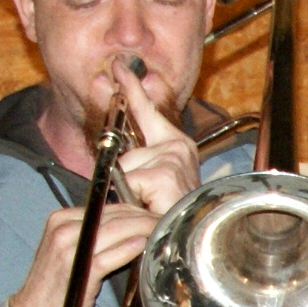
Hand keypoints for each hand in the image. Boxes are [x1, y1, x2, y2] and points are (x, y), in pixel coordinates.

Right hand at [8, 200, 154, 306]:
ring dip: (144, 230)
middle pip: (114, 215)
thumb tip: (130, 229)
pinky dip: (130, 250)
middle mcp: (63, 228)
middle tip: (168, 222)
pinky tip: (145, 247)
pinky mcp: (80, 270)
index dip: (135, 209)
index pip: (106, 207)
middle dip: (144, 217)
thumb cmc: (58, 287)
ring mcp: (70, 248)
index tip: (156, 215)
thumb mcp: (70, 252)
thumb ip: (93, 236)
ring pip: (116, 230)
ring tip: (164, 232)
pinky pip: (111, 255)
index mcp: (60, 219)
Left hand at [108, 61, 200, 216]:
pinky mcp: (166, 172)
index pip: (147, 109)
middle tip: (146, 193)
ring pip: (126, 166)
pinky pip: (131, 179)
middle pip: (128, 151)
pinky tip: (156, 207)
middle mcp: (178, 147)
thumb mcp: (148, 180)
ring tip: (155, 207)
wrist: (189, 240)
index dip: (131, 88)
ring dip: (132, 191)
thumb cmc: (168, 212)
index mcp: (175, 146)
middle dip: (129, 176)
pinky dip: (136, 198)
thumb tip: (118, 134)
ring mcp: (174, 158)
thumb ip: (133, 155)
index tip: (119, 66)